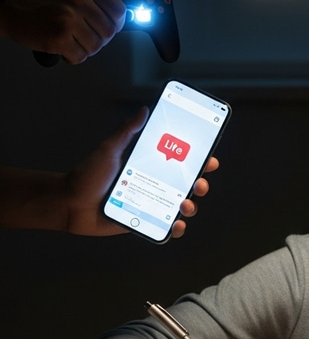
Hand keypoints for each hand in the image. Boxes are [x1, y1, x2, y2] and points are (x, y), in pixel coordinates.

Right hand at [0, 0, 135, 62]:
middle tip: (85, 31)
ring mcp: (68, 19)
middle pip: (109, 31)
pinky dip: (74, 55)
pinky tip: (64, 45)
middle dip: (100, 36)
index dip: (116, 21)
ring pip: (97, 45)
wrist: (6, 4)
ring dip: (87, 47)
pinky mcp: (58, 37)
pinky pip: (80, 56)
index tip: (106, 23)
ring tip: (72, 37)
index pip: (119, 10)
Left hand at [0, 111, 218, 234]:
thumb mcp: (109, 149)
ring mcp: (152, 204)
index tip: (209, 158)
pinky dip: (176, 227)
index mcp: (151, 166)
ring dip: (191, 206)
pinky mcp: (146, 222)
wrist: (70, 203)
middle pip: (188, 185)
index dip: (200, 160)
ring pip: (182, 206)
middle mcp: (156, 185)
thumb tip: (144, 111)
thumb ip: (127, 131)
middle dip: (201, 183)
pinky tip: (176, 223)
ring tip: (185, 204)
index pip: (182, 162)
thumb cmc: (87, 175)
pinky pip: (167, 227)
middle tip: (199, 182)